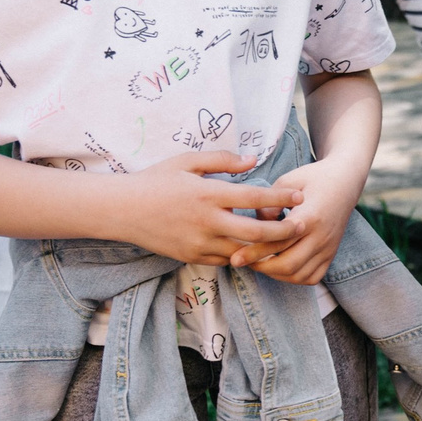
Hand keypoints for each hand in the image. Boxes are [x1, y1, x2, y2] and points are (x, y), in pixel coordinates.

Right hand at [114, 150, 308, 266]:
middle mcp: (206, 222)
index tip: (299, 195)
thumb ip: (222, 160)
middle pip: (256, 233)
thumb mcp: (187, 162)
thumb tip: (252, 160)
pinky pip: (225, 260)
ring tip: (282, 239)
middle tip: (300, 226)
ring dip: (263, 247)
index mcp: (207, 194)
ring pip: (243, 251)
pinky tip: (252, 247)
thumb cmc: (155, 180)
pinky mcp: (192, 257)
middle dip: (283, 232)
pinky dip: (240, 254)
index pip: (254, 198)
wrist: (121, 210)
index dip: (281, 198)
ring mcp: (199, 243)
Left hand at [234, 157, 357, 283]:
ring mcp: (328, 248)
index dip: (255, 252)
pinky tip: (280, 268)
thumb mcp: (288, 181)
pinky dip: (294, 278)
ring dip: (276, 274)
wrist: (345, 181)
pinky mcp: (331, 254)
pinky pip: (312, 278)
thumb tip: (255, 223)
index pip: (278, 242)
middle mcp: (322, 236)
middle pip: (288, 264)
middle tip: (244, 261)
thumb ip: (269, 202)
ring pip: (299, 275)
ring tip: (259, 264)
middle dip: (262, 267)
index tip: (235, 257)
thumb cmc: (314, 178)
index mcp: (310, 216)